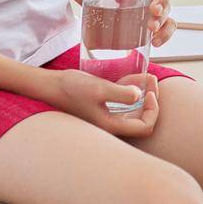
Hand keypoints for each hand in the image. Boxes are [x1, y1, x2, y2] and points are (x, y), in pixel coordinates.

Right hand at [44, 68, 160, 137]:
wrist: (50, 86)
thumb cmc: (71, 88)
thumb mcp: (98, 89)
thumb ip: (121, 93)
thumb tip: (139, 95)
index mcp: (111, 126)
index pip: (145, 127)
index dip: (152, 110)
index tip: (150, 92)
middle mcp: (110, 125)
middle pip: (141, 119)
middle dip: (150, 98)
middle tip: (152, 79)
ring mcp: (106, 117)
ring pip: (133, 110)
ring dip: (142, 93)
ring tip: (146, 76)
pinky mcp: (102, 108)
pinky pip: (123, 104)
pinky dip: (130, 91)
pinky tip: (131, 78)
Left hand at [72, 0, 175, 47]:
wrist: (109, 15)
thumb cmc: (109, 0)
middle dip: (162, 2)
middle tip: (153, 11)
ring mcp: (155, 9)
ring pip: (168, 11)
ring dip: (163, 19)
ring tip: (152, 28)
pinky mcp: (156, 24)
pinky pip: (168, 27)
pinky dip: (165, 34)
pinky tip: (156, 41)